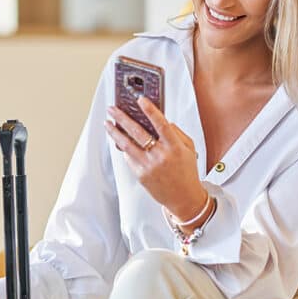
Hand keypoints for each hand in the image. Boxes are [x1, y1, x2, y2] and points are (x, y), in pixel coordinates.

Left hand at [105, 97, 207, 218]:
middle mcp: (161, 156)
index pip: (161, 124)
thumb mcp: (189, 150)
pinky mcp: (140, 175)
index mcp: (175, 147)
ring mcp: (149, 166)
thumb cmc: (187, 173)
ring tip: (108, 124)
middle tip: (113, 109)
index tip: (140, 100)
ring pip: (127, 145)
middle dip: (122, 118)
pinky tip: (120, 141)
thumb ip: (177, 133)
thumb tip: (163, 120)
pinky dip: (124, 148)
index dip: (150, 111)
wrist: (184, 198)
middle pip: (138, 132)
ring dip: (115, 132)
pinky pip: (129, 158)